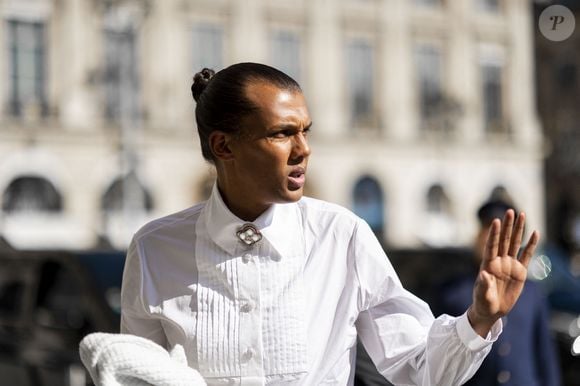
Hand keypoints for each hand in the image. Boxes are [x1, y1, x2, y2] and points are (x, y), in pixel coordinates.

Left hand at [467, 210, 539, 336]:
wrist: (491, 310)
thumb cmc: (483, 302)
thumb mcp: (482, 295)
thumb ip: (483, 284)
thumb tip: (483, 273)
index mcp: (488, 264)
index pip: (491, 246)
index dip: (493, 234)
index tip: (495, 221)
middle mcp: (498, 261)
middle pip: (503, 240)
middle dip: (507, 226)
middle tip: (510, 211)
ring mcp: (509, 265)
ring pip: (515, 243)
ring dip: (518, 230)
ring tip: (522, 214)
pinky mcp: (519, 271)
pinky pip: (526, 255)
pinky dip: (531, 245)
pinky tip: (535, 233)